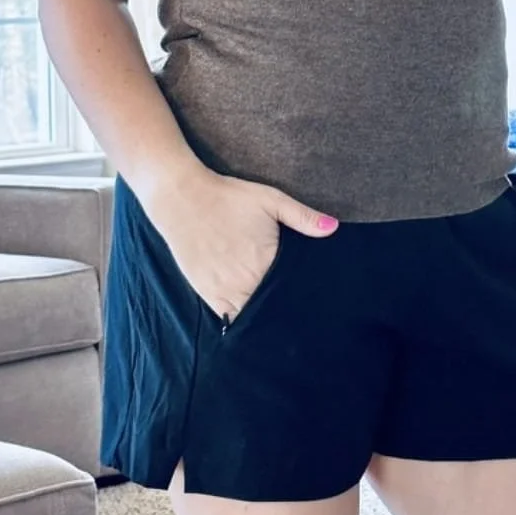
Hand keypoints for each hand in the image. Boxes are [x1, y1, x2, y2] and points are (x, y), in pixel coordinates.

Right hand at [140, 166, 338, 321]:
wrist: (182, 198)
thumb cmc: (229, 197)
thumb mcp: (270, 199)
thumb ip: (303, 216)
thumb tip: (334, 228)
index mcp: (266, 262)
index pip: (292, 292)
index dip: (303, 296)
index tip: (314, 301)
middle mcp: (245, 282)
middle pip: (273, 309)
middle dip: (284, 309)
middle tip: (299, 310)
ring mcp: (224, 291)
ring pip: (251, 317)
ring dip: (263, 317)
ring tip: (276, 315)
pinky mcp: (206, 293)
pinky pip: (228, 316)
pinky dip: (240, 317)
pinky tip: (250, 311)